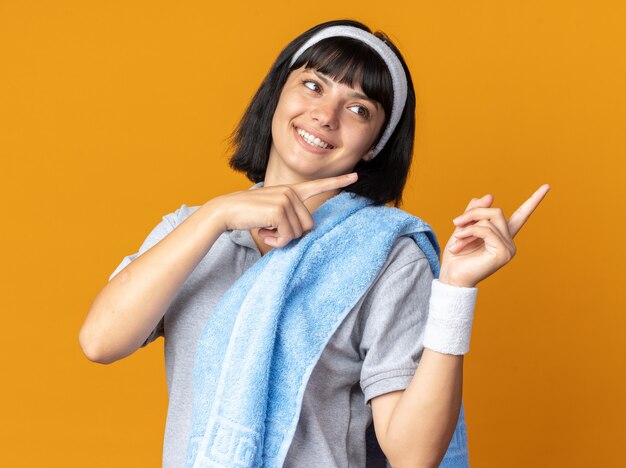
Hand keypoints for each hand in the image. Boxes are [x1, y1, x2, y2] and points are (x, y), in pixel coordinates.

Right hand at [207, 173, 358, 247]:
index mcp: (291, 191)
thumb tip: (305, 231)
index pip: (318, 185)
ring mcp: (287, 199)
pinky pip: (288, 236)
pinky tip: (263, 231)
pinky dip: (276, 241)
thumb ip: (290, 217)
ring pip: (299, 232)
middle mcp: (292, 192)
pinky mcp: (280, 209)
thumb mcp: (272, 214)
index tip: (356, 175)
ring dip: (281, 238)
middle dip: (291, 234)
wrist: (226, 211)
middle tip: (272, 230)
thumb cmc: (248, 215)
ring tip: (265, 229)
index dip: (338, 181)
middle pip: (309, 225)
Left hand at [439, 184, 550, 287]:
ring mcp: (508, 248)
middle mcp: (509, 241)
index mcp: (502, 235)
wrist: (452, 276)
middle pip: (496, 212)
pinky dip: (469, 232)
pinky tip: (459, 241)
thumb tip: (490, 195)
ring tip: (457, 238)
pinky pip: (486, 230)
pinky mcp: (503, 253)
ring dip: (468, 226)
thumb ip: (476, 212)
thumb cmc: (457, 255)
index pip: (522, 215)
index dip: (534, 200)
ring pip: (490, 220)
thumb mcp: (464, 227)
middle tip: (456, 223)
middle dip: (473, 214)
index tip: (547, 186)